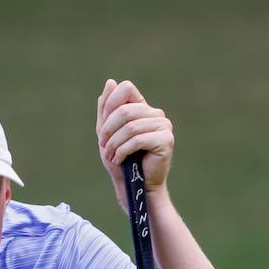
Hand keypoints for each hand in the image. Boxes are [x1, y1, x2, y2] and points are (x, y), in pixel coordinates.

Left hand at [96, 79, 173, 212]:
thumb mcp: (107, 132)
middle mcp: (156, 114)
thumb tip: (110, 82)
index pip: (126, 88)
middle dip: (108, 130)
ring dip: (114, 143)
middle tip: (103, 146)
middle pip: (125, 110)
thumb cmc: (121, 160)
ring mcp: (163, 126)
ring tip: (110, 156)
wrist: (134, 186)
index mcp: (142, 107)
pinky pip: (138, 139)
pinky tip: (119, 159)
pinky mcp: (166, 140)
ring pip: (130, 126)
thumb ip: (107, 109)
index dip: (111, 103)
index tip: (103, 125)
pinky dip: (123, 150)